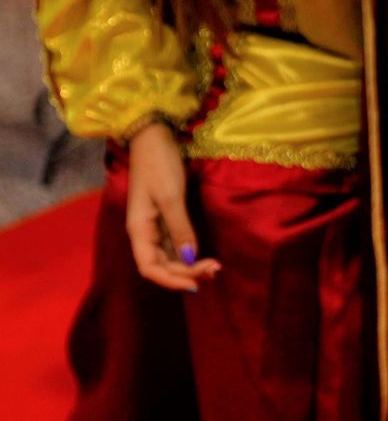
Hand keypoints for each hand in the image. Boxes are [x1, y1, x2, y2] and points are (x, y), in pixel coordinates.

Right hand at [125, 123, 219, 290]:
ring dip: (190, 267)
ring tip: (216, 268)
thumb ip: (180, 228)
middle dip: (187, 274)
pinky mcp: (167, 219)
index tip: (196, 283)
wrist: (154, 137)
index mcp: (139, 230)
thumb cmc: (159, 164)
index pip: (150, 268)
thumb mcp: (171, 196)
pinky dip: (191, 255)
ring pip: (171, 258)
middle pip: (163, 266)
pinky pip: (177, 246)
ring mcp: (156, 227)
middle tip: (216, 271)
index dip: (171, 281)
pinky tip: (206, 257)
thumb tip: (189, 258)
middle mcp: (145, 233)